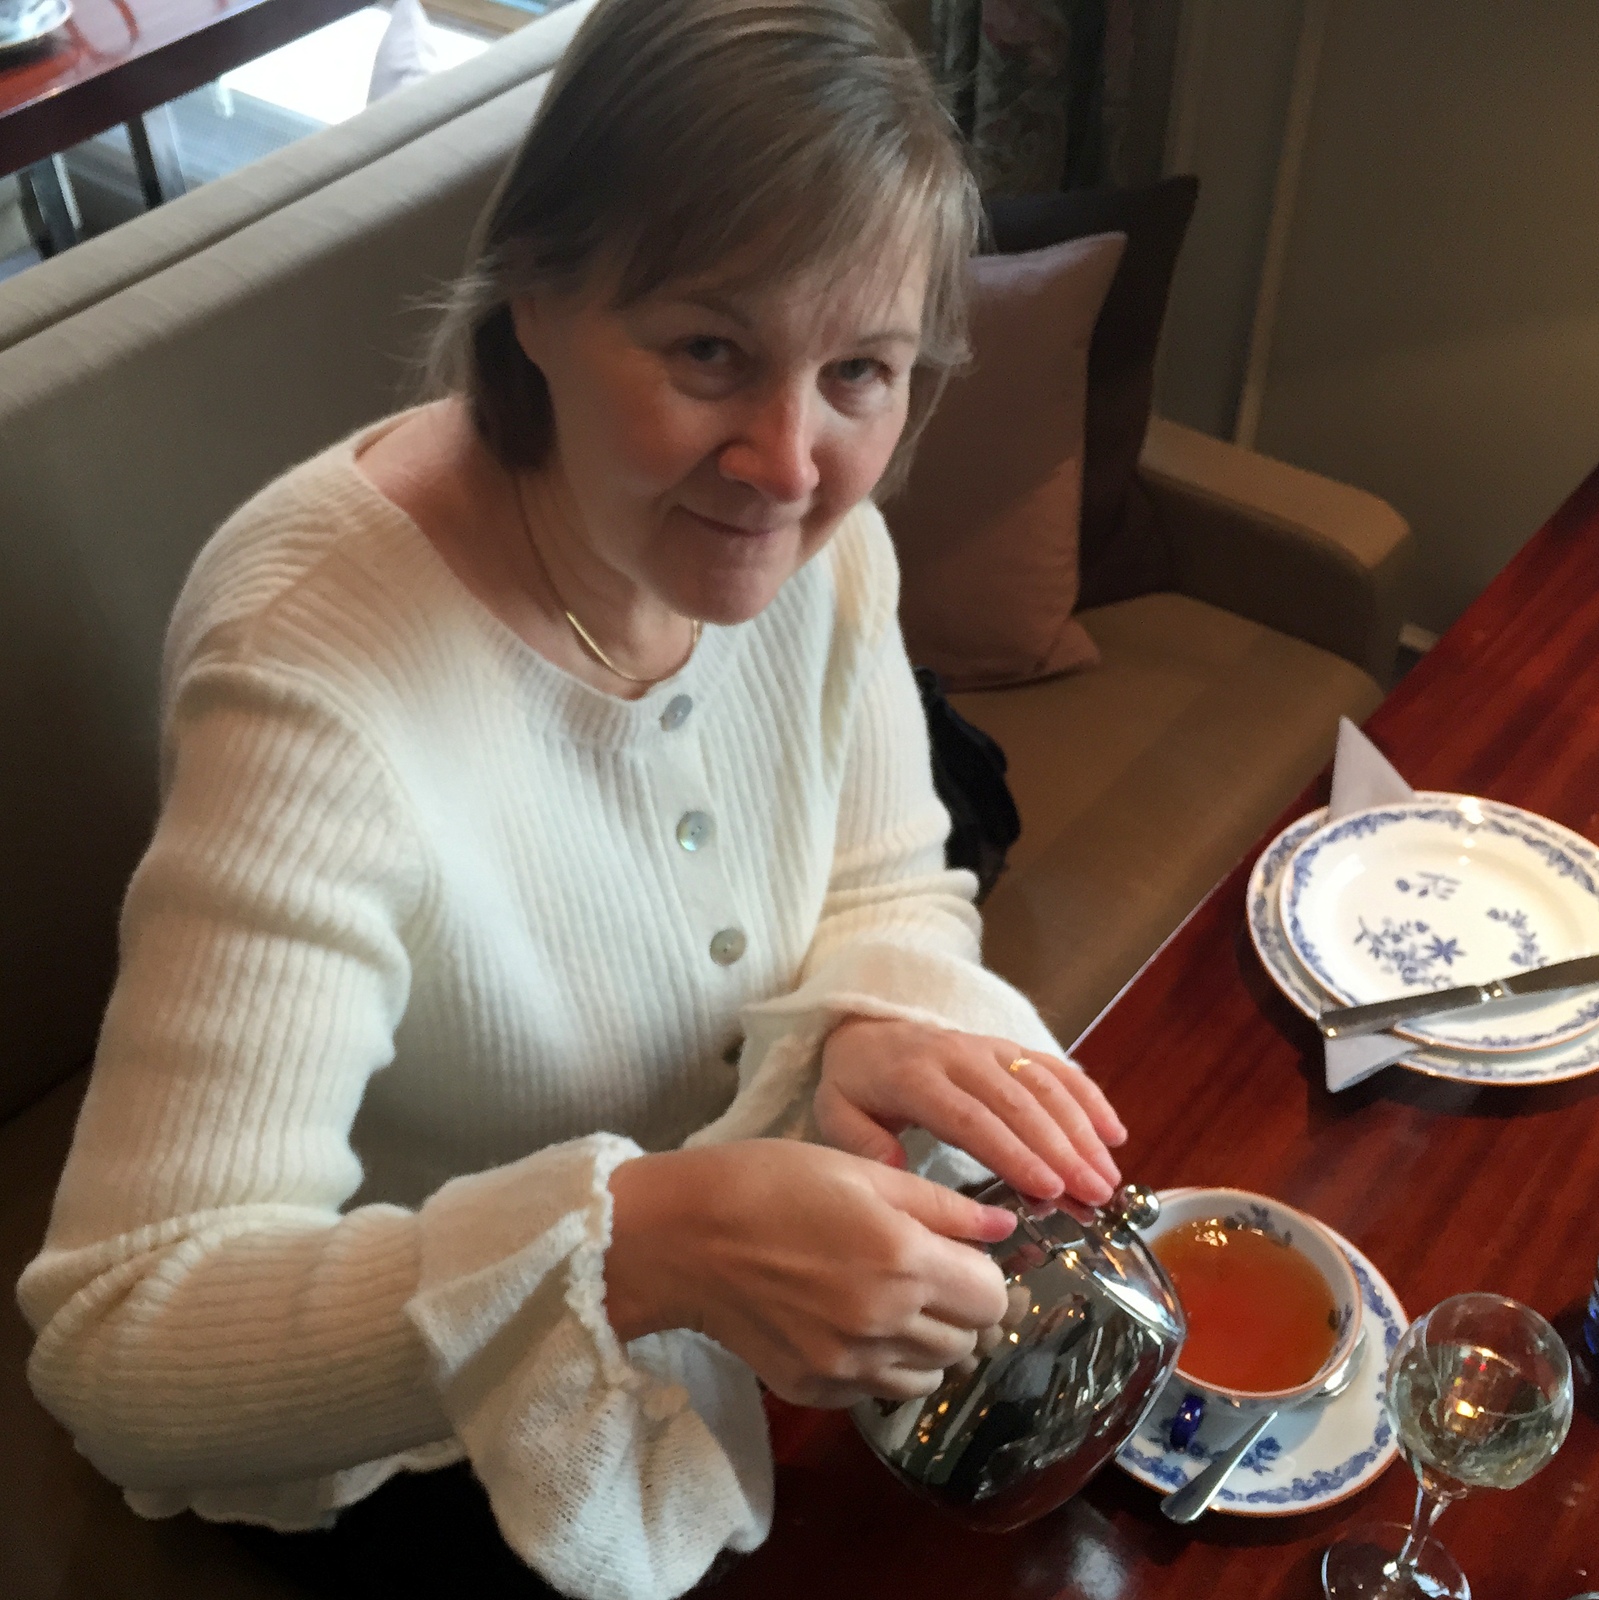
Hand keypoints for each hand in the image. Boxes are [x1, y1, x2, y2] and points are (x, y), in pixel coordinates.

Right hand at [605, 1141, 1013, 1406]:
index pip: (992, 1298)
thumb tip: (1004, 1225)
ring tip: (887, 1301)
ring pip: (929, 1375)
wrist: (683, 1235)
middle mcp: (884, 1323)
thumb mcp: (860, 1172)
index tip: (957, 1256)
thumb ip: (941, 1205)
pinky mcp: (814, 1391)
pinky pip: (877, 1391)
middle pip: (967, 1342)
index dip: (982, 1275)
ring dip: (925, 1343)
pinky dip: (879, 1364)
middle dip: (957, 1309)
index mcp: (903, 1260)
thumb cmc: (772, 1182)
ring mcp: (848, 1366)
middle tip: (922, 1275)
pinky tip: (847, 1324)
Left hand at [814, 1016, 1127, 1204]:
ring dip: (1082, 1130)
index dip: (1012, 1152)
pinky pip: (1053, 1066)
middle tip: (1093, 1193)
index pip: (970, 1118)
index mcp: (915, 1078)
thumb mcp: (836, 1112)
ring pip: (1044, 1085)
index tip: (1047, 1188)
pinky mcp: (1008, 1046)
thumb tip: (895, 1172)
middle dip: (1061, 1150)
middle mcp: (959, 1057)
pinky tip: (1114, 1131)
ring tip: (1108, 1176)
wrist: (865, 1031)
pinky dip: (1088, 1095)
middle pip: (1018, 1104)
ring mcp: (988, 1048)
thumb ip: (862, 1143)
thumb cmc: (856, 1084)